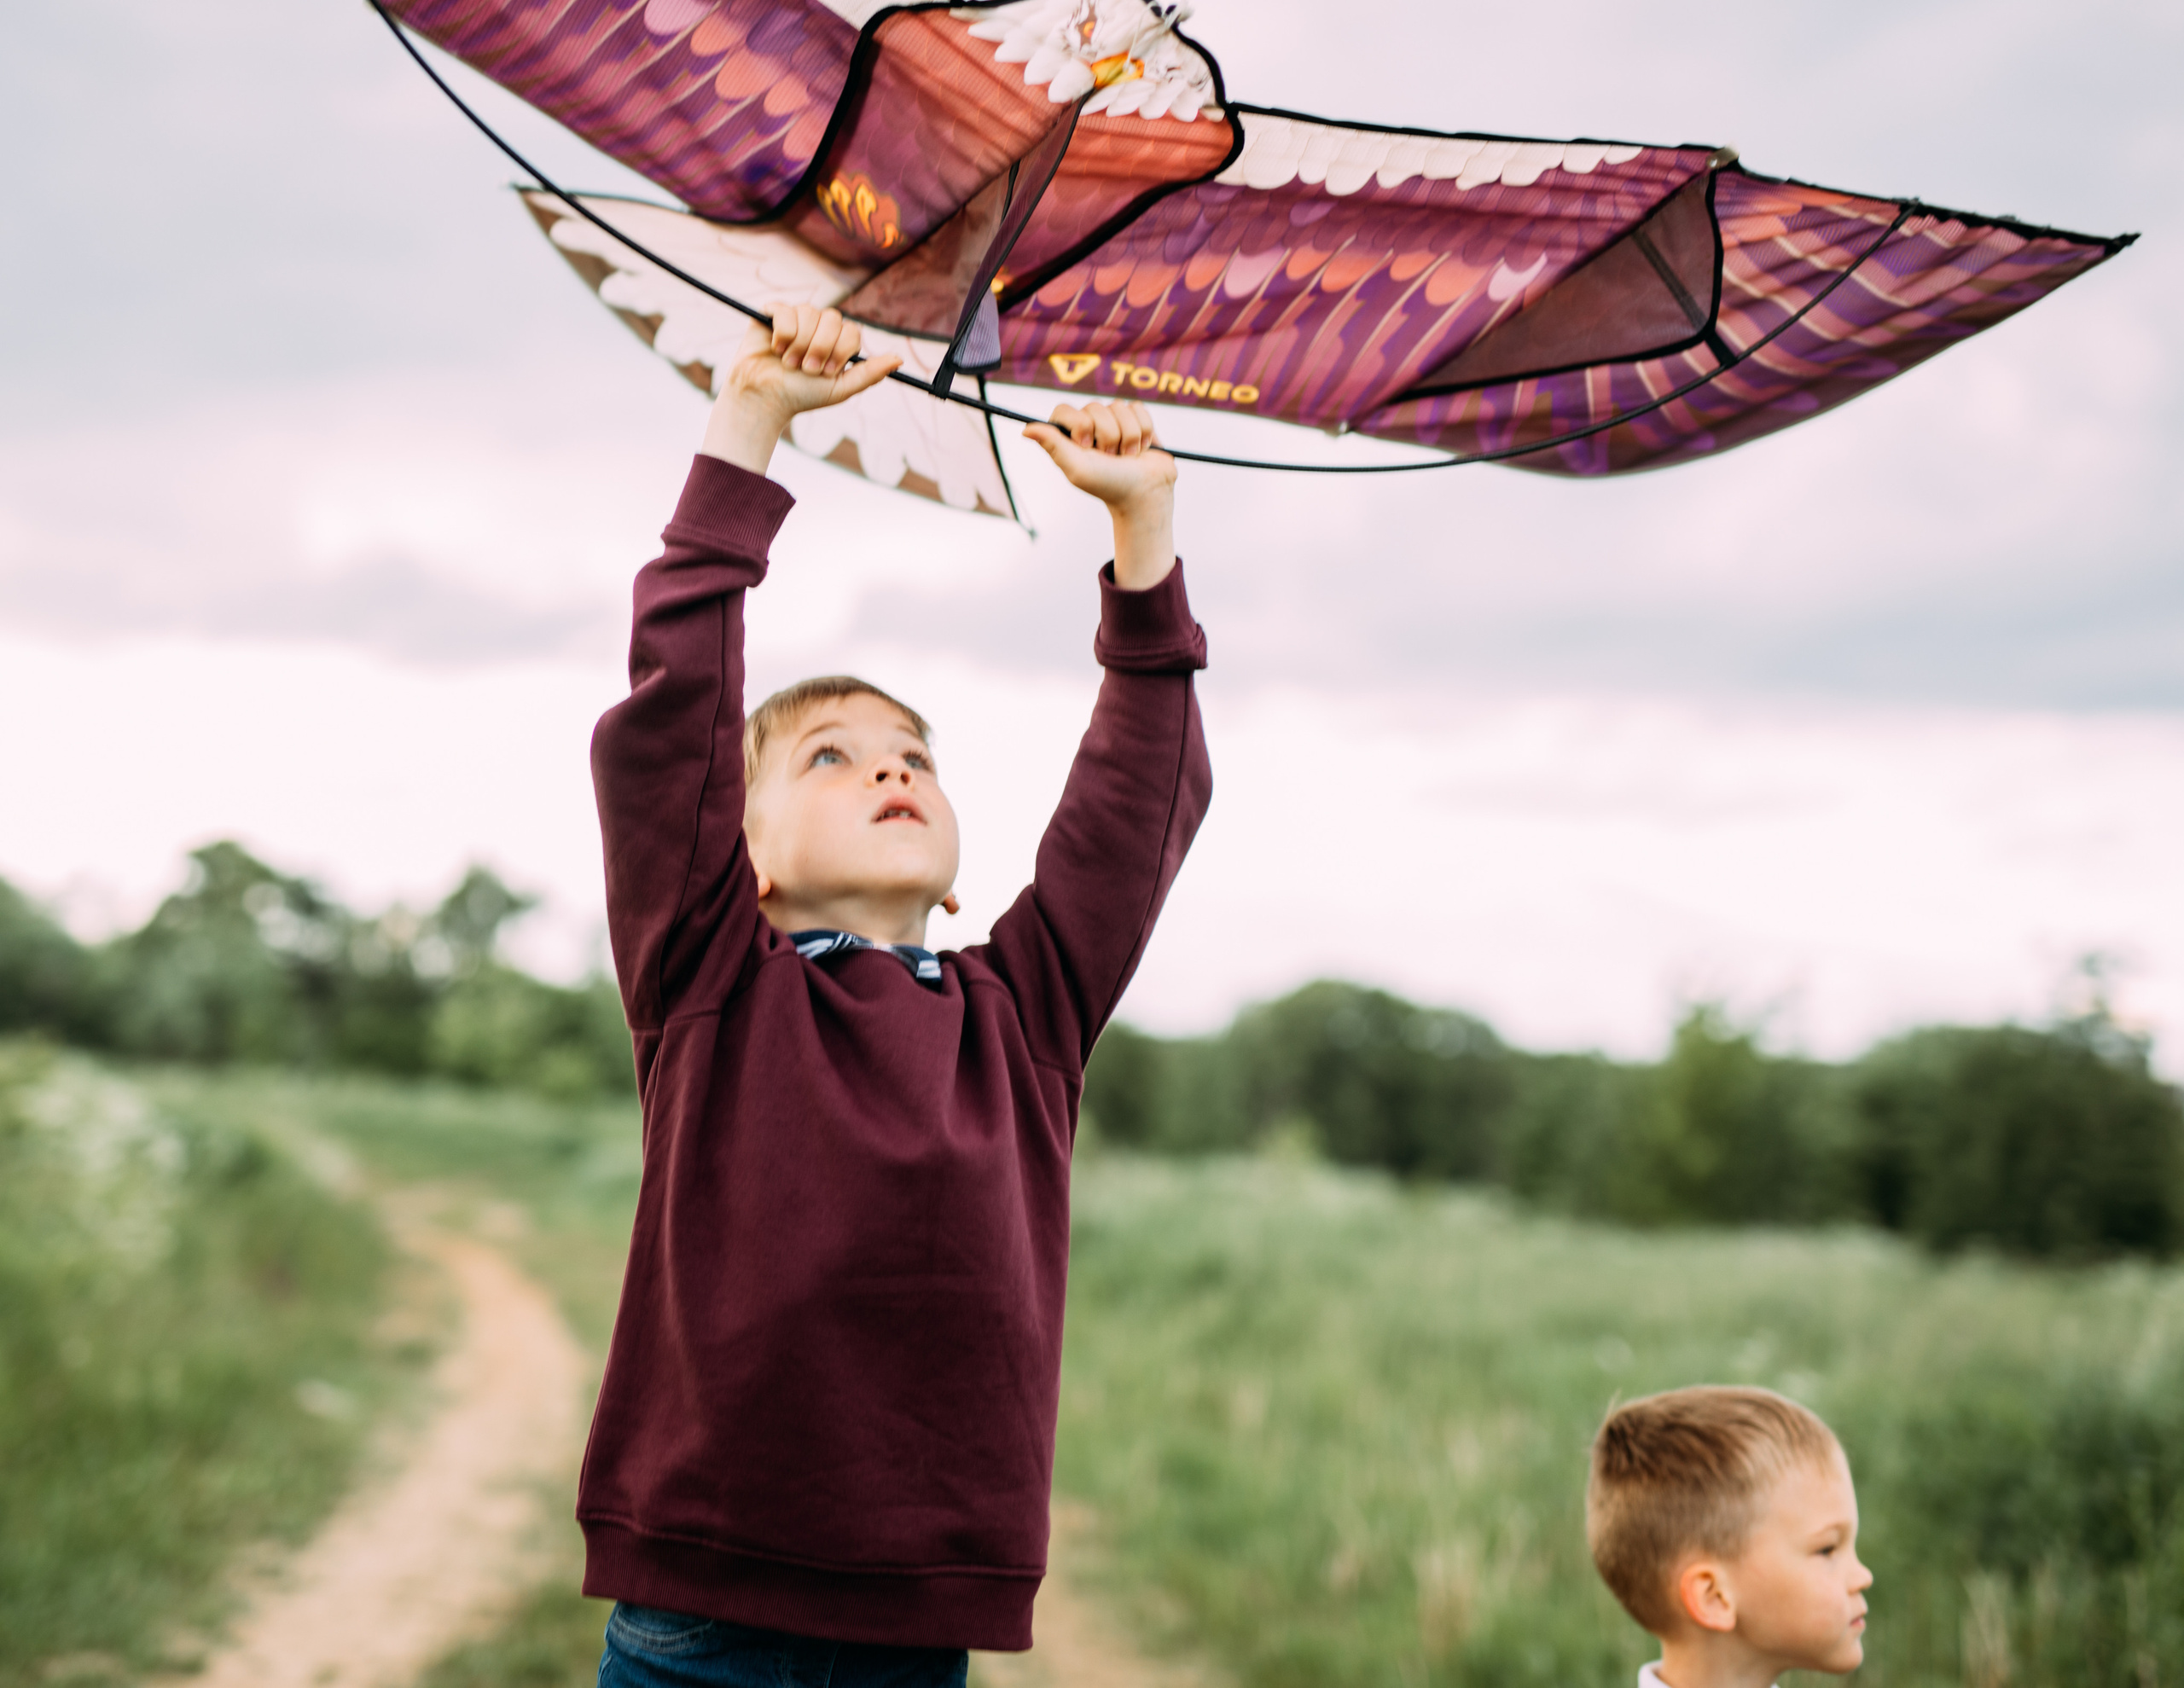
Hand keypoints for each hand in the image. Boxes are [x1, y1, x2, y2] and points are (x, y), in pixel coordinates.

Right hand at [700, 304, 901, 473]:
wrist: (765, 397)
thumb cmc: (802, 395)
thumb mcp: (841, 389)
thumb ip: (869, 374)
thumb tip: (899, 359)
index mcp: (837, 340)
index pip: (851, 331)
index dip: (840, 350)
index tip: (827, 371)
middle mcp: (819, 325)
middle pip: (833, 319)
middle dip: (820, 348)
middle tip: (807, 369)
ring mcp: (796, 317)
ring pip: (809, 313)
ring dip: (800, 344)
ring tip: (789, 363)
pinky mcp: (773, 313)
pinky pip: (785, 310)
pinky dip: (782, 333)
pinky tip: (776, 348)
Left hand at [1024, 401, 1177, 589]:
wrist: (1146, 494)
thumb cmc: (1110, 485)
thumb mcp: (1077, 468)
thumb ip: (1053, 445)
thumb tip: (1025, 429)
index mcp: (1069, 437)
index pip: (1064, 410)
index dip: (1078, 424)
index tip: (1086, 447)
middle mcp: (1089, 426)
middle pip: (1095, 407)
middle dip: (1108, 435)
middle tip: (1111, 459)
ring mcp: (1113, 421)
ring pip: (1119, 406)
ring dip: (1128, 436)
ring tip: (1128, 456)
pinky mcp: (1135, 420)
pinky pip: (1137, 408)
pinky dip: (1143, 431)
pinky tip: (1141, 449)